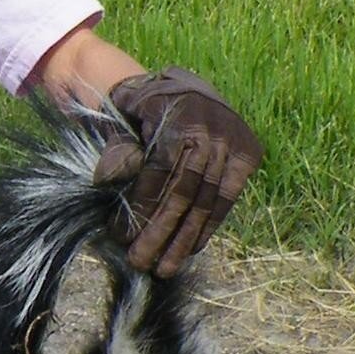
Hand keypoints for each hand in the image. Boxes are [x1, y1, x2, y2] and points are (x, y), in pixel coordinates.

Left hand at [93, 67, 263, 276]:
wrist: (179, 85)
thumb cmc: (141, 105)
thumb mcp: (121, 115)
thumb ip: (116, 146)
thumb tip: (107, 181)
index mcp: (179, 116)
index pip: (159, 171)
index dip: (140, 206)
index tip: (119, 235)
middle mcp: (212, 130)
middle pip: (183, 192)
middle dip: (160, 232)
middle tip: (140, 262)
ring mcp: (233, 143)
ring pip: (207, 201)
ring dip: (185, 240)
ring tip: (164, 268)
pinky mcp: (247, 155)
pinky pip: (226, 199)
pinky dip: (207, 226)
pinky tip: (191, 250)